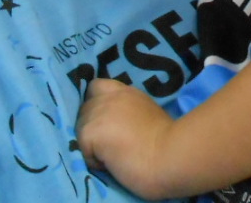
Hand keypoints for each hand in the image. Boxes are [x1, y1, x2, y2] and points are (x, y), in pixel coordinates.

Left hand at [76, 78, 174, 199]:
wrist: (169, 155)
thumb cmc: (168, 141)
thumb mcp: (147, 114)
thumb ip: (128, 111)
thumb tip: (116, 123)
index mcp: (126, 92)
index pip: (97, 87)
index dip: (96, 102)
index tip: (105, 120)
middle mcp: (110, 96)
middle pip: (85, 108)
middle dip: (92, 125)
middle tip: (109, 143)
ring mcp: (99, 111)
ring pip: (80, 127)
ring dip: (91, 142)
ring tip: (112, 155)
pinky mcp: (92, 130)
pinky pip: (82, 147)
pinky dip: (93, 159)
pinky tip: (111, 163)